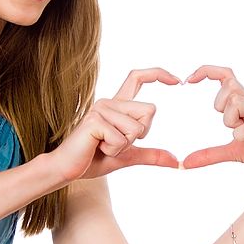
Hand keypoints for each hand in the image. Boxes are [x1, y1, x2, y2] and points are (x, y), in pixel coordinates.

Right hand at [47, 68, 181, 182]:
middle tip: (116, 143)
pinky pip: (122, 139)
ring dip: (124, 146)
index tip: (177, 81)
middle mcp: (109, 102)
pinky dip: (114, 151)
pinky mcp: (95, 121)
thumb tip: (176, 161)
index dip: (158, 74)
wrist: (67, 170)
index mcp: (117, 106)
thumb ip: (151, 155)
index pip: (138, 78)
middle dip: (141, 134)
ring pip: (137, 128)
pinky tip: (97, 148)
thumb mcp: (128, 156)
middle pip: (150, 110)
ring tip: (103, 146)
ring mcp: (101, 109)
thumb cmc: (94, 160)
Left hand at [181, 65, 243, 187]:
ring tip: (236, 133)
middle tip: (226, 124)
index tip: (188, 80)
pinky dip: (242, 133)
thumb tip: (186, 163)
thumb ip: (210, 154)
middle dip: (220, 103)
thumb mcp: (233, 151)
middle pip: (231, 86)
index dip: (207, 71)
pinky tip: (240, 139)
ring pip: (238, 102)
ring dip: (229, 118)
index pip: (227, 76)